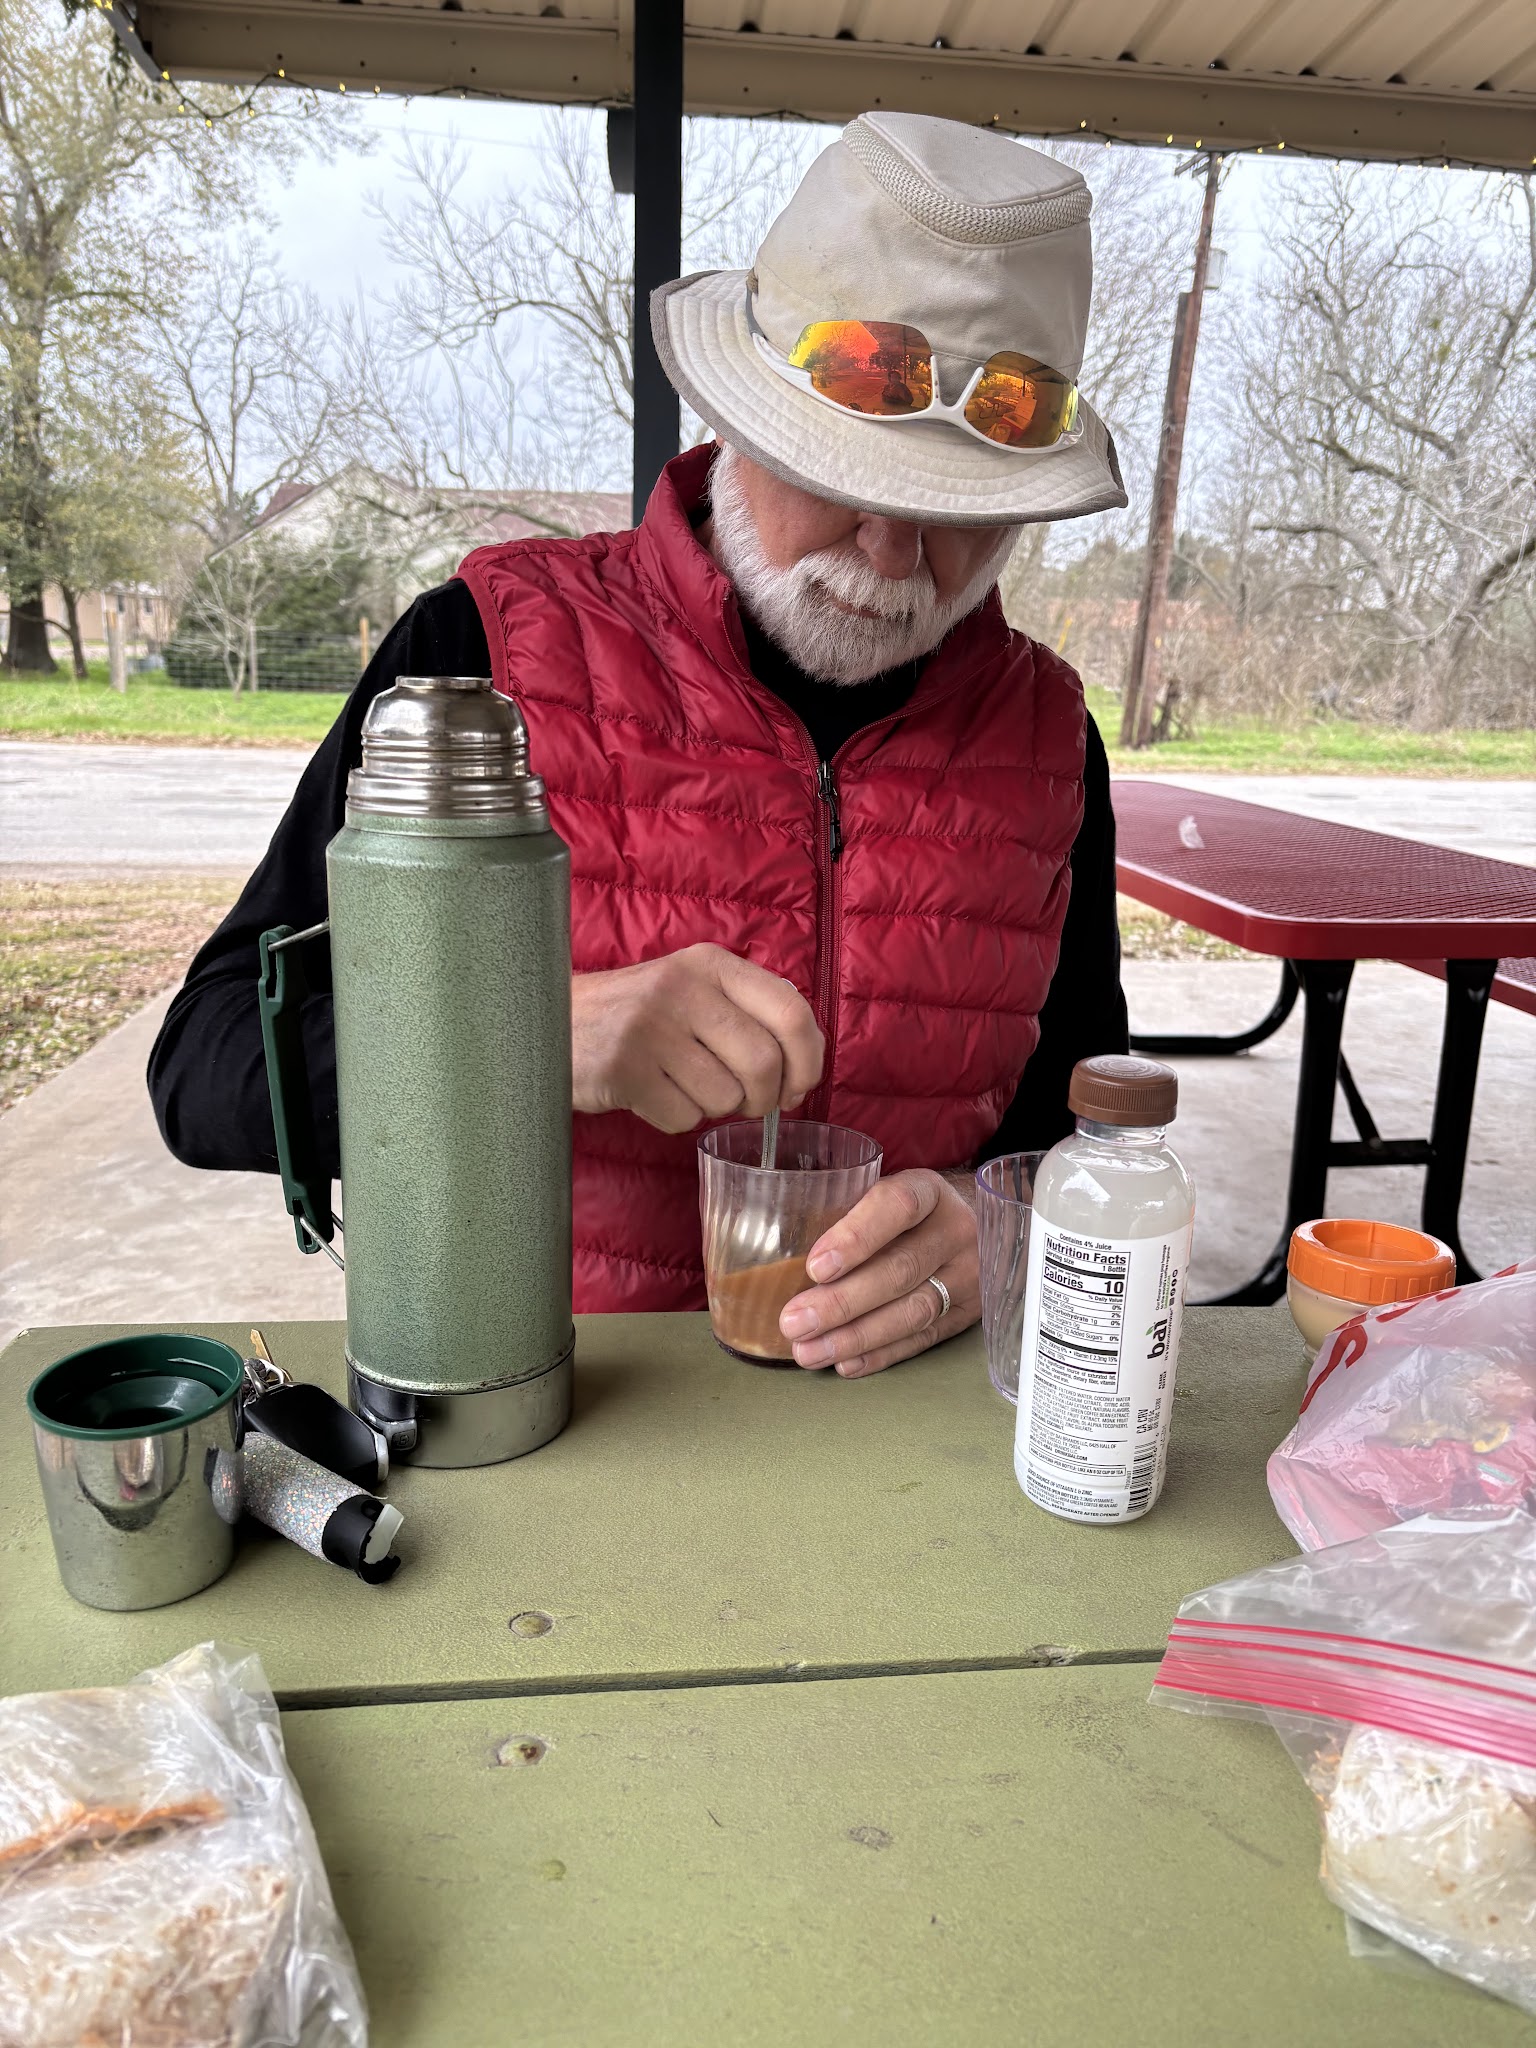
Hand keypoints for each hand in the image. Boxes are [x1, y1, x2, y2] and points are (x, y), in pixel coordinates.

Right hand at [571, 943, 822, 1132]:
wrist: (548, 1019)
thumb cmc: (638, 1014)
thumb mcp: (693, 987)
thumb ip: (748, 1009)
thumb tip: (806, 1063)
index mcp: (711, 964)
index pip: (792, 1011)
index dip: (808, 1061)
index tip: (797, 1087)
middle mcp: (683, 988)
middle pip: (764, 1063)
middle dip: (763, 1099)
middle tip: (745, 1102)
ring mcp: (650, 1028)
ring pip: (724, 1097)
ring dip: (713, 1107)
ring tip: (683, 1086)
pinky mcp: (623, 1070)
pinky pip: (683, 1118)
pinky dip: (676, 1118)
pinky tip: (653, 1094)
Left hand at [777, 1168, 979, 1376]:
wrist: (973, 1222)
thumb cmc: (905, 1210)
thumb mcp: (882, 1191)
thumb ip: (843, 1211)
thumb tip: (777, 1254)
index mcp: (930, 1190)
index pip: (897, 1206)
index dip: (856, 1236)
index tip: (815, 1266)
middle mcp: (956, 1231)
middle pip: (901, 1269)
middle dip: (843, 1302)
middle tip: (796, 1322)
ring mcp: (968, 1275)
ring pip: (914, 1310)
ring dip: (857, 1336)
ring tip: (811, 1351)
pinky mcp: (968, 1313)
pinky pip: (924, 1338)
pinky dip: (882, 1354)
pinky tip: (846, 1363)